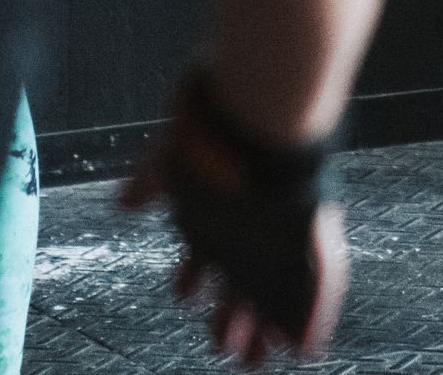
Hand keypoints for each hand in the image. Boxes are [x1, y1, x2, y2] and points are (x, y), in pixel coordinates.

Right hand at [123, 73, 347, 363]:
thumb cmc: (220, 114)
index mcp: (220, 196)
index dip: (190, 277)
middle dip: (230, 315)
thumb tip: (125, 202)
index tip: (182, 294)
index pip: (203, 248)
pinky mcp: (317, 226)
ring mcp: (288, 219)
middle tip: (224, 347)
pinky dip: (312, 315)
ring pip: (278, 287)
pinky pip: (318, 280)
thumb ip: (153, 178)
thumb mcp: (176, 153)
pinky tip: (307, 345)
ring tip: (259, 357)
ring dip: (268, 325)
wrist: (268, 95)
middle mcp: (255, 211)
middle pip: (241, 275)